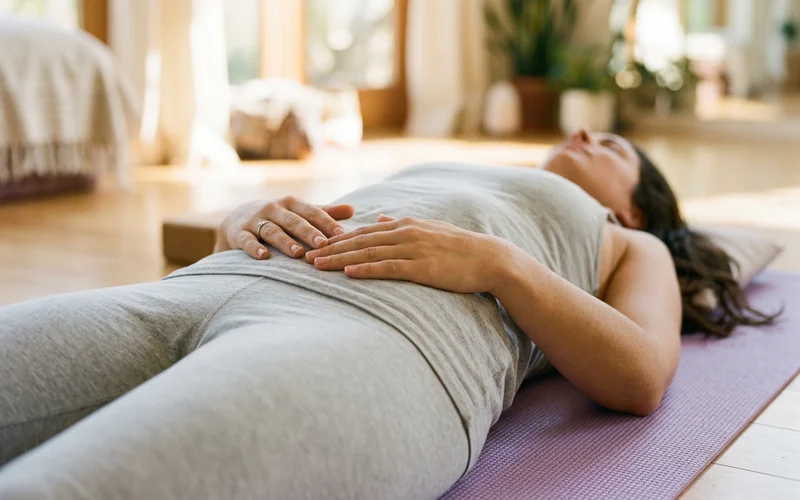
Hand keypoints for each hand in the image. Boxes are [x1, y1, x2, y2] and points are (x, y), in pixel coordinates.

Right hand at [215, 196, 354, 258]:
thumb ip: (324, 212)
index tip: (341, 234)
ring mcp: (255, 220)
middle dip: (308, 232)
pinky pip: (247, 240)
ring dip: (285, 241)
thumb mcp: (299, 212)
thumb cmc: (278, 218)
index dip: (326, 222)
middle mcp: (273, 208)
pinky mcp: (239, 233)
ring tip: (298, 253)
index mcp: (291, 203)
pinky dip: (254, 248)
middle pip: (293, 220)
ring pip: (272, 230)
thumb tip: (353, 209)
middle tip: (323, 244)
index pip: (312, 212)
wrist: (236, 220)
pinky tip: (264, 257)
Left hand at [305, 215, 509, 293]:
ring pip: (368, 253)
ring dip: (340, 259)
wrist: (489, 258)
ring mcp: (413, 249)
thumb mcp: (430, 230)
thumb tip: (382, 220)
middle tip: (306, 255)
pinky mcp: (421, 267)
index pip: (364, 232)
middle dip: (330, 248)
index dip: (338, 239)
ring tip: (318, 265)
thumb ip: (403, 225)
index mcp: (406, 225)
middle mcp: (405, 233)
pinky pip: (388, 268)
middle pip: (359, 241)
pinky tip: (348, 274)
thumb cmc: (460, 248)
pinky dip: (366, 270)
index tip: (317, 244)